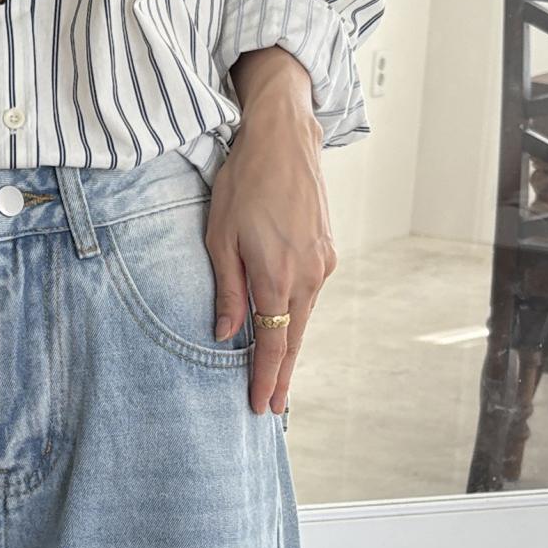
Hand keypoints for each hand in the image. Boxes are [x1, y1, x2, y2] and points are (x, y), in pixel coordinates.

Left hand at [207, 47, 336, 415]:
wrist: (284, 139)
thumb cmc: (244, 183)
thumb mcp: (220, 238)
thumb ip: (228, 290)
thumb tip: (226, 334)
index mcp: (278, 277)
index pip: (272, 344)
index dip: (265, 378)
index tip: (261, 407)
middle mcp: (308, 276)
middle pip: (293, 338)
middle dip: (281, 375)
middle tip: (274, 408)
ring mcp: (322, 263)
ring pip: (303, 316)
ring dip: (289, 347)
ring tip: (277, 377)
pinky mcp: (327, 250)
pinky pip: (309, 294)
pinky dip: (297, 317)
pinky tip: (287, 328)